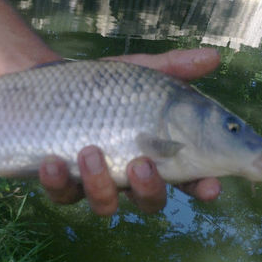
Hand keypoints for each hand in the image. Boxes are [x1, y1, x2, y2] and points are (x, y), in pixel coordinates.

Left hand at [38, 48, 222, 215]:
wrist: (48, 84)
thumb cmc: (102, 85)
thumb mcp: (137, 72)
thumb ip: (173, 67)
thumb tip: (213, 56)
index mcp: (154, 153)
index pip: (188, 178)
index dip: (202, 186)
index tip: (211, 186)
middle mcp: (127, 175)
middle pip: (148, 201)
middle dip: (147, 188)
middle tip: (139, 163)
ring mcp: (94, 184)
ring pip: (105, 204)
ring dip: (100, 183)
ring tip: (89, 151)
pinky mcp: (61, 184)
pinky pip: (62, 195)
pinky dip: (56, 181)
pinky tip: (51, 161)